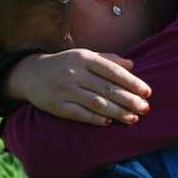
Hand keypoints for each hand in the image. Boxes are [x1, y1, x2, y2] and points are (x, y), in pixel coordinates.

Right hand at [7, 49, 151, 125]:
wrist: (30, 74)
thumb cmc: (64, 64)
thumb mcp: (84, 55)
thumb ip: (108, 60)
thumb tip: (132, 65)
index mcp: (84, 58)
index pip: (113, 71)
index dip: (132, 82)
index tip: (147, 92)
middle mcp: (75, 73)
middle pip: (107, 88)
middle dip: (129, 100)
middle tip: (145, 108)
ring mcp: (65, 90)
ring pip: (96, 102)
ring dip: (117, 112)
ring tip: (133, 118)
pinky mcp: (56, 105)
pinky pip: (79, 113)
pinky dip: (95, 118)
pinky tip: (109, 122)